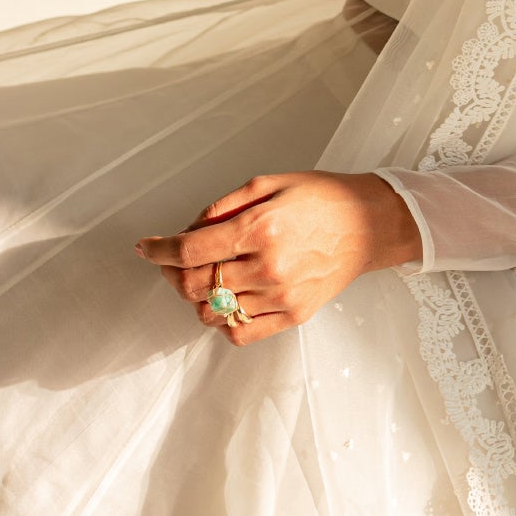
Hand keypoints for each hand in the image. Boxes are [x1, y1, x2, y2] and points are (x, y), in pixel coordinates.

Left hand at [133, 170, 421, 345]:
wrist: (369, 224)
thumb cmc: (320, 197)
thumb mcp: (270, 183)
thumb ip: (224, 206)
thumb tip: (188, 230)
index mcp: (260, 228)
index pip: (190, 250)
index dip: (159, 249)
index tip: (146, 247)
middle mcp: (268, 267)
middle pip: (194, 285)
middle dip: (172, 272)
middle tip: (171, 260)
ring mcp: (280, 297)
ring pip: (212, 312)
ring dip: (197, 296)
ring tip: (205, 276)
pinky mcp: (292, 316)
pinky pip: (240, 332)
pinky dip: (222, 320)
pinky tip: (227, 299)